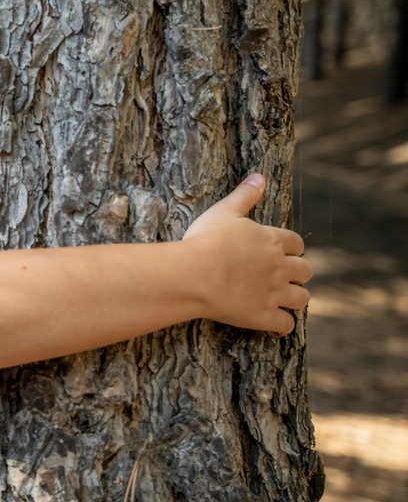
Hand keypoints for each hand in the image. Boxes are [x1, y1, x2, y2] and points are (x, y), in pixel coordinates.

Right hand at [182, 174, 312, 334]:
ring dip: (296, 298)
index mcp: (272, 241)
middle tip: (284, 275)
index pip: (296, 243)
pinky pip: (285, 325)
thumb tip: (260, 176)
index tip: (283, 250)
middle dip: (298, 273)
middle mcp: (280, 268)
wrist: (195, 275)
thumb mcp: (224, 211)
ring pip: (302, 299)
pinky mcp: (263, 316)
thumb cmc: (206, 241)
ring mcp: (274, 294)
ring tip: (283, 298)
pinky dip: (282, 325)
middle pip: (305, 271)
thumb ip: (245, 195)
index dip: (291, 247)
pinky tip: (275, 323)